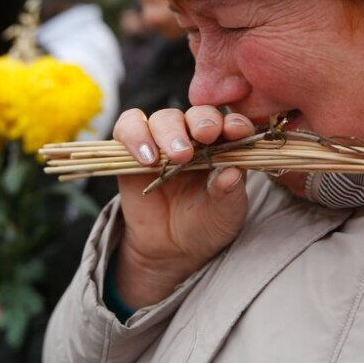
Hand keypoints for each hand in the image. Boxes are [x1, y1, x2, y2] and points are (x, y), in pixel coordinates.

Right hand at [112, 106, 253, 308]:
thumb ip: (228, 194)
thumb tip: (231, 173)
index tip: (235, 132)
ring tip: (172, 158)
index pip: (232, 123)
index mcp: (224, 147)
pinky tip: (145, 159)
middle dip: (201, 122)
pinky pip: (128, 126)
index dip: (235, 123)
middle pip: (197, 114)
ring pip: (163, 117)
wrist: (171, 248)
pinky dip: (134, 135)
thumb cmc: (205, 225)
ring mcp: (163, 140)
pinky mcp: (133, 147)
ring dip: (168, 132)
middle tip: (203, 138)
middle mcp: (195, 137)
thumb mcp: (224, 215)